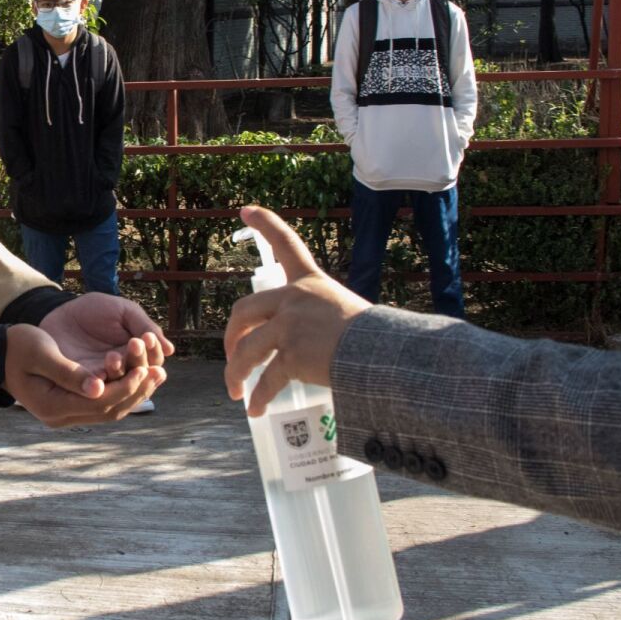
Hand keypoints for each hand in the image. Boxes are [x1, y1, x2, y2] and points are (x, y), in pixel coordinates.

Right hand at [4, 325, 164, 427]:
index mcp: (52, 405)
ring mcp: (64, 416)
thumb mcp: (41, 353)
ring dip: (133, 394)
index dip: (125, 386)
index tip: (144, 368)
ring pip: (107, 411)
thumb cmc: (17, 348)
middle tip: (159, 372)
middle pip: (108, 411)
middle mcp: (60, 417)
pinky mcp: (68, 408)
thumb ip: (69, 371)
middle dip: (136, 392)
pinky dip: (121, 393)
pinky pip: (101, 406)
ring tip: (156, 375)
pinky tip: (137, 378)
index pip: (99, 402)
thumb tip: (99, 387)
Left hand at [39, 292, 174, 379]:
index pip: (154, 361)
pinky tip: (99, 372)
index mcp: (137, 354)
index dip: (153, 352)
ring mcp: (104, 379)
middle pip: (140, 376)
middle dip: (138, 360)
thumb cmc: (95, 310)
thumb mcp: (123, 311)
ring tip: (113, 356)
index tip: (147, 337)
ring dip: (119, 372)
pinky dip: (98, 383)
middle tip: (134, 343)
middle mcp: (124, 371)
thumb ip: (144, 326)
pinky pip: (94, 389)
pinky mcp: (82, 383)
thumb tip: (171, 350)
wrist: (60, 312)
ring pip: (119, 386)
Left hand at [223, 206, 371, 416]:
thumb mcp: (347, 310)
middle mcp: (295, 299)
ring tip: (235, 391)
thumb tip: (311, 341)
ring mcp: (290, 326)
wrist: (389, 356)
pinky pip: (266, 380)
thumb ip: (319, 316)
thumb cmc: (378, 338)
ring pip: (247, 351)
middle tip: (231, 355)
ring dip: (236, 374)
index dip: (265, 223)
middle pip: (243, 311)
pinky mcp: (292, 355)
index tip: (245, 209)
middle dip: (231, 336)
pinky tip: (255, 410)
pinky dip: (258, 398)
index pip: (286, 243)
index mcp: (311, 282)